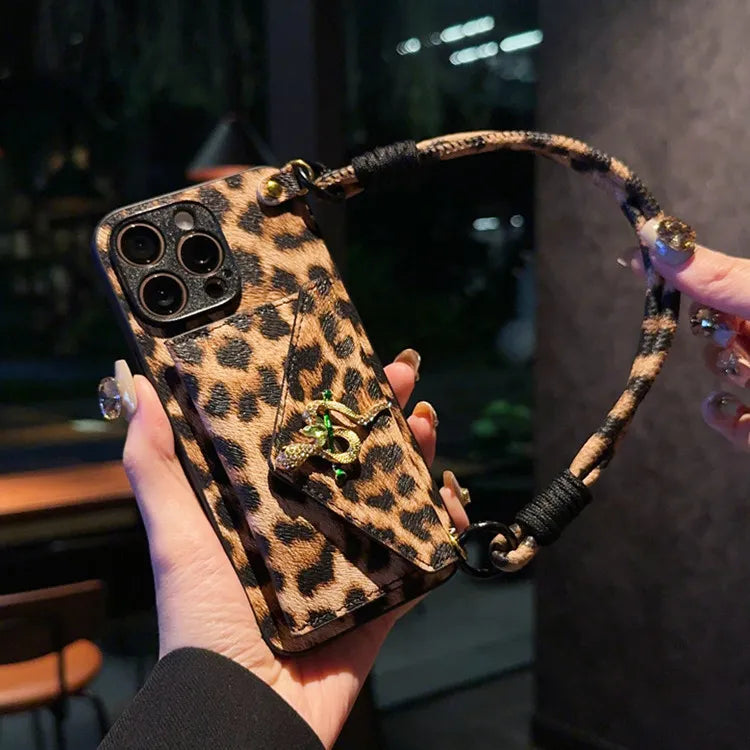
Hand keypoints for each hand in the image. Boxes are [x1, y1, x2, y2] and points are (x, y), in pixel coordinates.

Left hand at [122, 353, 468, 748]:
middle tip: (402, 376)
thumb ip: (155, 466)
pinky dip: (442, 521)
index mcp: (269, 499)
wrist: (246, 702)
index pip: (305, 433)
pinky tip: (450, 493)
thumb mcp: (174, 534)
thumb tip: (140, 388)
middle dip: (383, 410)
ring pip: (395, 491)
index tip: (346, 358)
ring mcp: (352, 553)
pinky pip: (421, 551)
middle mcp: (313, 518)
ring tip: (425, 422)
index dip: (328, 394)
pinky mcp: (383, 590)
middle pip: (358, 453)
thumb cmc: (202, 616)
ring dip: (418, 453)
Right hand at [651, 243, 749, 448]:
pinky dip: (725, 419)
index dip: (680, 272)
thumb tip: (656, 238)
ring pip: (723, 374)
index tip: (636, 262)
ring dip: (731, 373)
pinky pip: (733, 425)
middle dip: (717, 333)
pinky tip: (733, 412)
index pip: (717, 278)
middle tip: (736, 334)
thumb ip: (721, 277)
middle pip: (716, 326)